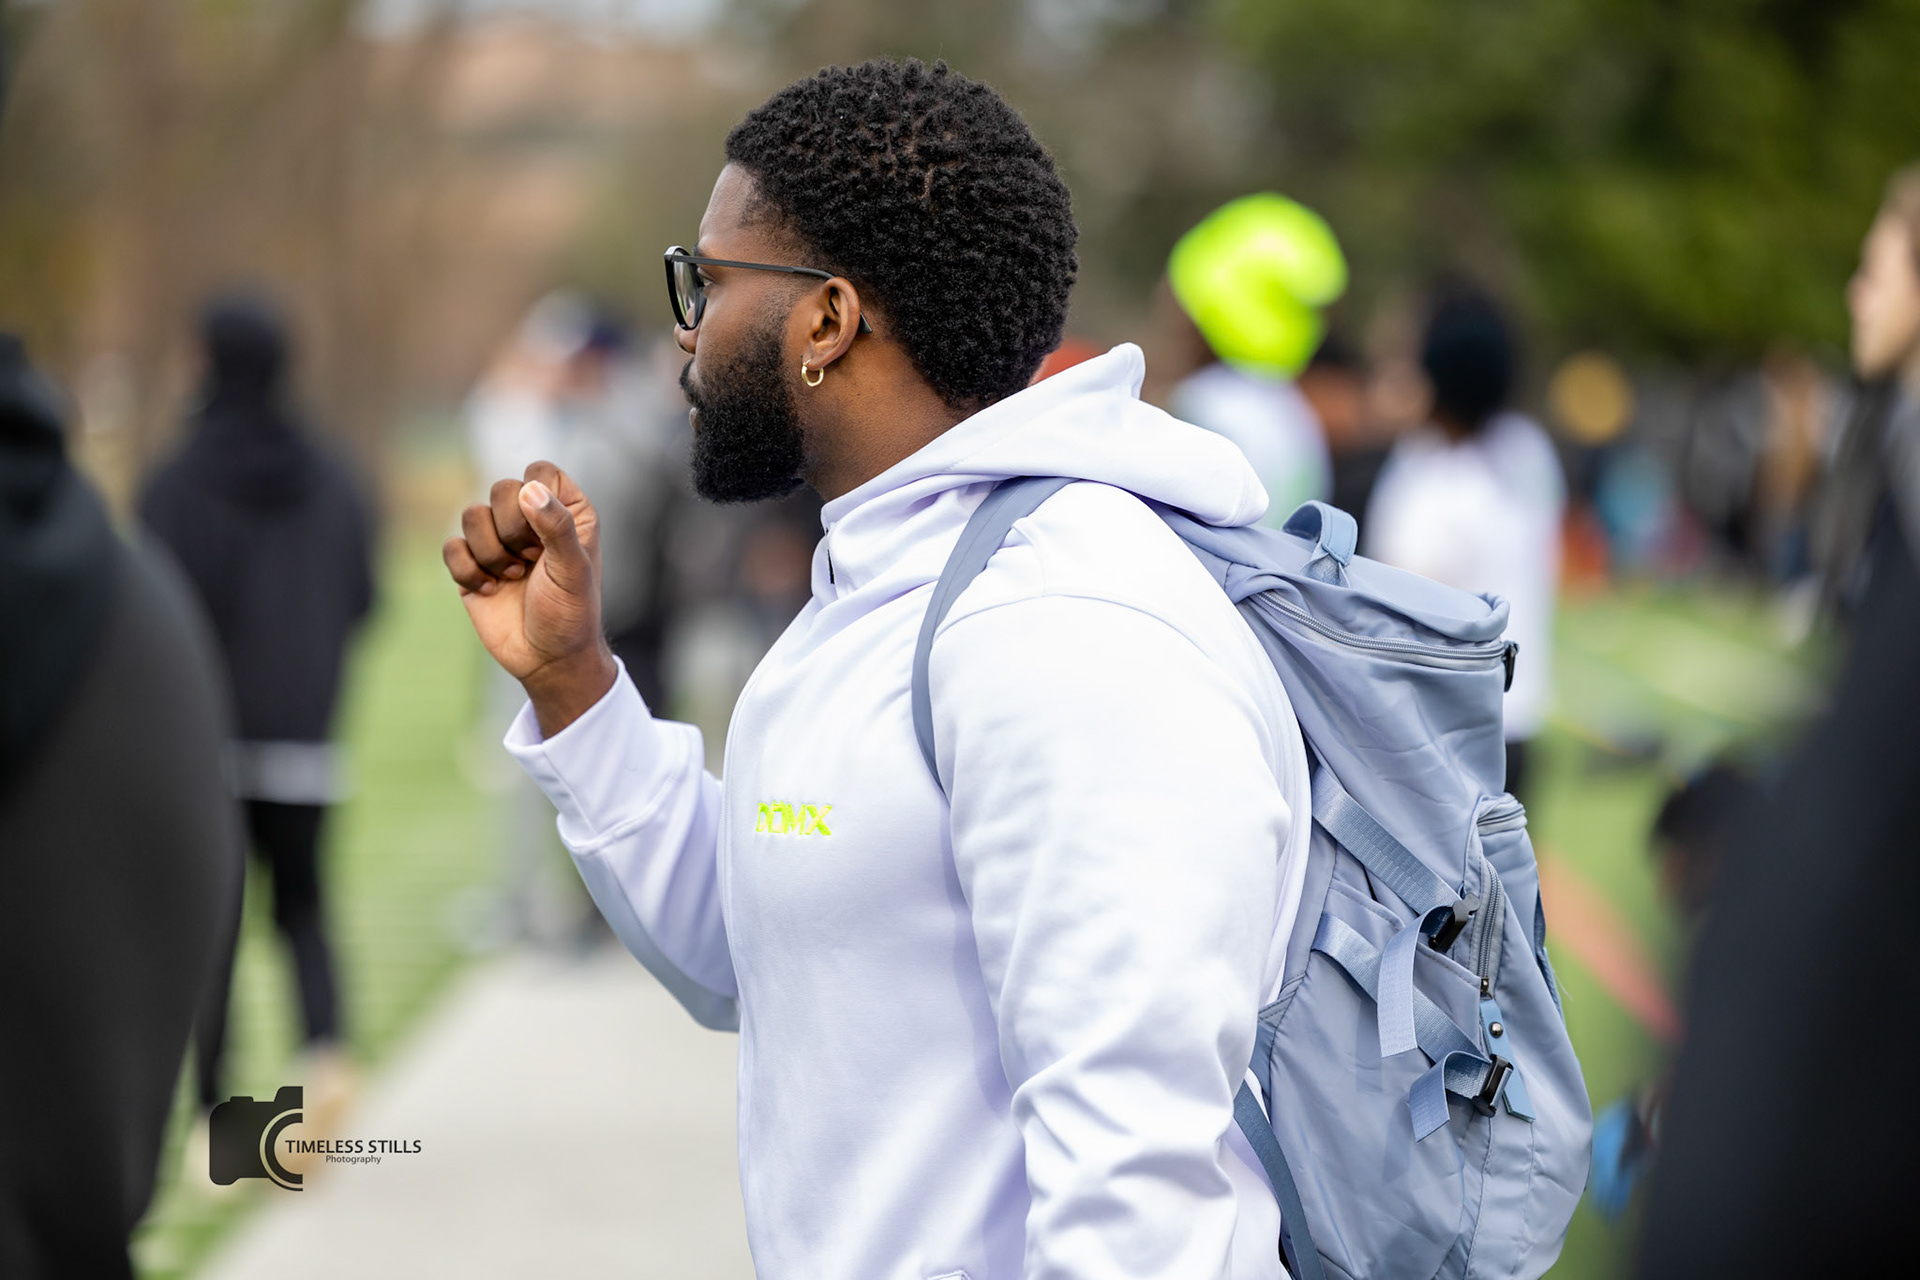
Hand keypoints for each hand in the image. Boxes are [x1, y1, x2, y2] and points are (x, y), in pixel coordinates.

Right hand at [443, 460, 616, 735]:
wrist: (547, 660)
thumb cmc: (570, 614)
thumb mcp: (573, 569)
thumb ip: (556, 526)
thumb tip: (529, 489)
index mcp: (566, 513)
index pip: (541, 471)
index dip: (536, 497)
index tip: (546, 535)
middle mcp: (531, 521)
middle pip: (501, 488)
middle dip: (511, 529)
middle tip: (530, 561)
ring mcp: (499, 542)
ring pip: (471, 514)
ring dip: (491, 552)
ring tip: (513, 578)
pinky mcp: (472, 565)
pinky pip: (451, 546)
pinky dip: (467, 570)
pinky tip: (490, 590)